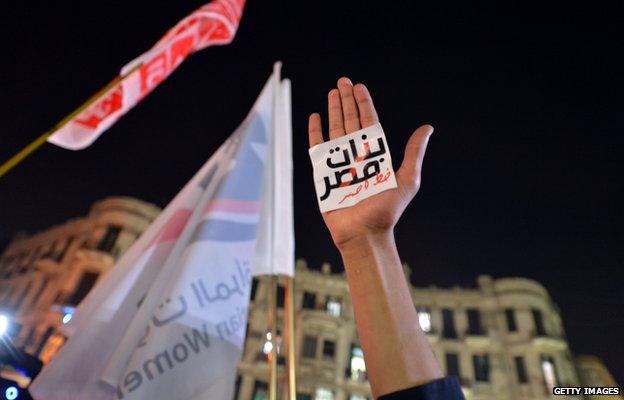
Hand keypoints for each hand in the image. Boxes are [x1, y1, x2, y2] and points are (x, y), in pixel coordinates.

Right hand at [308, 77, 433, 248]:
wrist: (363, 233)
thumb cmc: (386, 211)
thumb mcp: (407, 180)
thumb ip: (414, 153)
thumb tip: (427, 128)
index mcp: (375, 154)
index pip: (368, 122)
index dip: (364, 104)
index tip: (359, 87)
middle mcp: (356, 155)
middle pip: (350, 121)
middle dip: (346, 100)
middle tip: (343, 80)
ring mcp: (339, 163)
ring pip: (335, 129)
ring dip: (333, 110)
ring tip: (332, 92)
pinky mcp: (323, 173)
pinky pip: (317, 148)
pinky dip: (315, 132)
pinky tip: (316, 116)